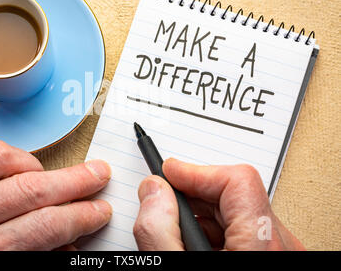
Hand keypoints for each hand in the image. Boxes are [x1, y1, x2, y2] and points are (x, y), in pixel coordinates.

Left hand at [0, 136, 111, 249]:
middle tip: (97, 173)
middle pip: (34, 188)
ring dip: (30, 163)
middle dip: (75, 180)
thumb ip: (30, 259)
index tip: (98, 209)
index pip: (48, 226)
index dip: (81, 216)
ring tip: (41, 172)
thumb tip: (66, 244)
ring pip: (0, 157)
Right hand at [133, 158, 304, 249]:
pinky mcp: (269, 254)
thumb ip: (158, 231)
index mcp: (262, 247)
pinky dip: (211, 228)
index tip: (169, 173)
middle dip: (192, 193)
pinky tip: (191, 242)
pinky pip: (241, 227)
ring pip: (236, 209)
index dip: (198, 171)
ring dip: (200, 212)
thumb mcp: (174, 267)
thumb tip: (153, 189)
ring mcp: (277, 250)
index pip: (238, 180)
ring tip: (173, 228)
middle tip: (162, 202)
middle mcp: (279, 246)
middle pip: (235, 192)